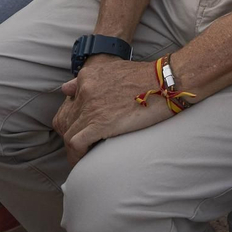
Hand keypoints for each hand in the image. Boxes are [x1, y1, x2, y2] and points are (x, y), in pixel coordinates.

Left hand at [52, 57, 171, 163]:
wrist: (165, 82)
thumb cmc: (147, 77)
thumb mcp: (113, 69)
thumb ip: (87, 79)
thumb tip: (65, 89)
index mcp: (87, 76)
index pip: (68, 104)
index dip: (74, 121)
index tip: (82, 131)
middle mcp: (84, 90)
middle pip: (66, 120)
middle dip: (73, 135)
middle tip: (81, 148)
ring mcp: (91, 107)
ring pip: (68, 134)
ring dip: (73, 149)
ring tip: (83, 158)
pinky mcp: (99, 123)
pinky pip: (76, 144)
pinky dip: (76, 156)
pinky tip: (83, 162)